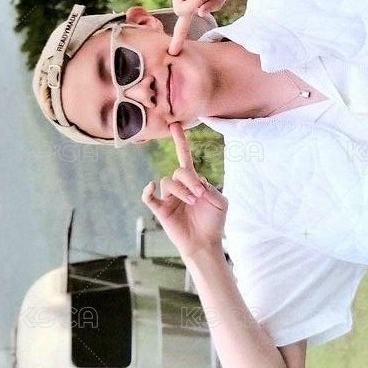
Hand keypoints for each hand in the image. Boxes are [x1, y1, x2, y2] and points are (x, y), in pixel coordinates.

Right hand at [141, 121, 227, 261]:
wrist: (205, 243)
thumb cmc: (213, 222)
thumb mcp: (220, 201)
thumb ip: (210, 187)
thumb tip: (196, 181)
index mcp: (193, 181)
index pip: (184, 157)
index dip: (181, 141)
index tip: (176, 125)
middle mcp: (179, 186)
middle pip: (179, 170)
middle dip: (190, 180)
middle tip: (199, 195)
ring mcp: (169, 198)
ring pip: (167, 181)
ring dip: (180, 190)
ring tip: (192, 202)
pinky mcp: (160, 210)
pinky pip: (148, 197)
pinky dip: (148, 191)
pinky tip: (151, 187)